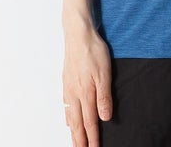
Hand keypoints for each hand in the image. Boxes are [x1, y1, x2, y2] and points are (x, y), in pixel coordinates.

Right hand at [63, 25, 113, 146]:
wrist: (78, 35)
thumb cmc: (93, 51)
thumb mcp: (105, 73)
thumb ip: (104, 96)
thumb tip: (104, 117)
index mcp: (86, 93)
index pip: (90, 122)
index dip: (92, 138)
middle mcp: (74, 94)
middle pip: (77, 123)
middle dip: (80, 140)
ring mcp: (68, 88)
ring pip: (70, 116)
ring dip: (73, 131)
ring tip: (75, 141)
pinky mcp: (66, 81)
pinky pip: (66, 105)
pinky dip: (67, 117)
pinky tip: (68, 120)